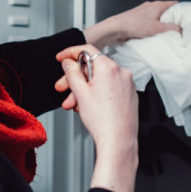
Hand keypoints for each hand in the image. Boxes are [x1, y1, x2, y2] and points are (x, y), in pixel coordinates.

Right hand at [55, 44, 138, 191]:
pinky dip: (95, 95)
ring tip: (72, 105)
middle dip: (74, 79)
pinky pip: (108, 88)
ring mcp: (127, 83)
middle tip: (61, 88)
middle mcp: (121, 72)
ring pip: (99, 80)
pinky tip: (86, 107)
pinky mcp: (129, 94)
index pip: (86, 51)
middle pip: (92, 68)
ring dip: (83, 91)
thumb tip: (68, 62)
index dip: (70, 53)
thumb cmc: (102, 120)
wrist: (118, 141)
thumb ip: (72, 72)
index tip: (61, 58)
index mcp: (109, 67)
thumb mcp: (80, 93)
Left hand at [82, 0, 180, 49]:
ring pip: (157, 16)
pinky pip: (150, 21)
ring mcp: (143, 11)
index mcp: (157, 5)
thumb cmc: (135, 25)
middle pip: (166, 11)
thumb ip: (172, 28)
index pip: (174, 4)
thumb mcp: (157, 28)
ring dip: (162, 24)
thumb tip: (181, 30)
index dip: (182, 10)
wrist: (116, 28)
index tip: (187, 18)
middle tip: (178, 28)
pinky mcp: (137, 18)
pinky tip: (153, 34)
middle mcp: (150, 6)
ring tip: (166, 33)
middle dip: (172, 19)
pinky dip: (153, 26)